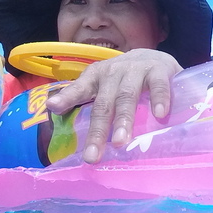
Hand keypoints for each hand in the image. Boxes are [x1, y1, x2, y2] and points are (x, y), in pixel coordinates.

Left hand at [44, 48, 180, 163]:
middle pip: (103, 103)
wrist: (154, 56)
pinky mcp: (159, 70)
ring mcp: (136, 70)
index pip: (79, 89)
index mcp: (95, 77)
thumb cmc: (122, 78)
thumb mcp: (100, 85)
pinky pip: (159, 85)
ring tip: (121, 141)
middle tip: (92, 155)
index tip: (53, 108)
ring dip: (124, 119)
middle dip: (98, 130)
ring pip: (127, 96)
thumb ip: (79, 97)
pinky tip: (160, 115)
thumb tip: (52, 111)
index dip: (66, 98)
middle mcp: (112, 72)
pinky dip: (159, 99)